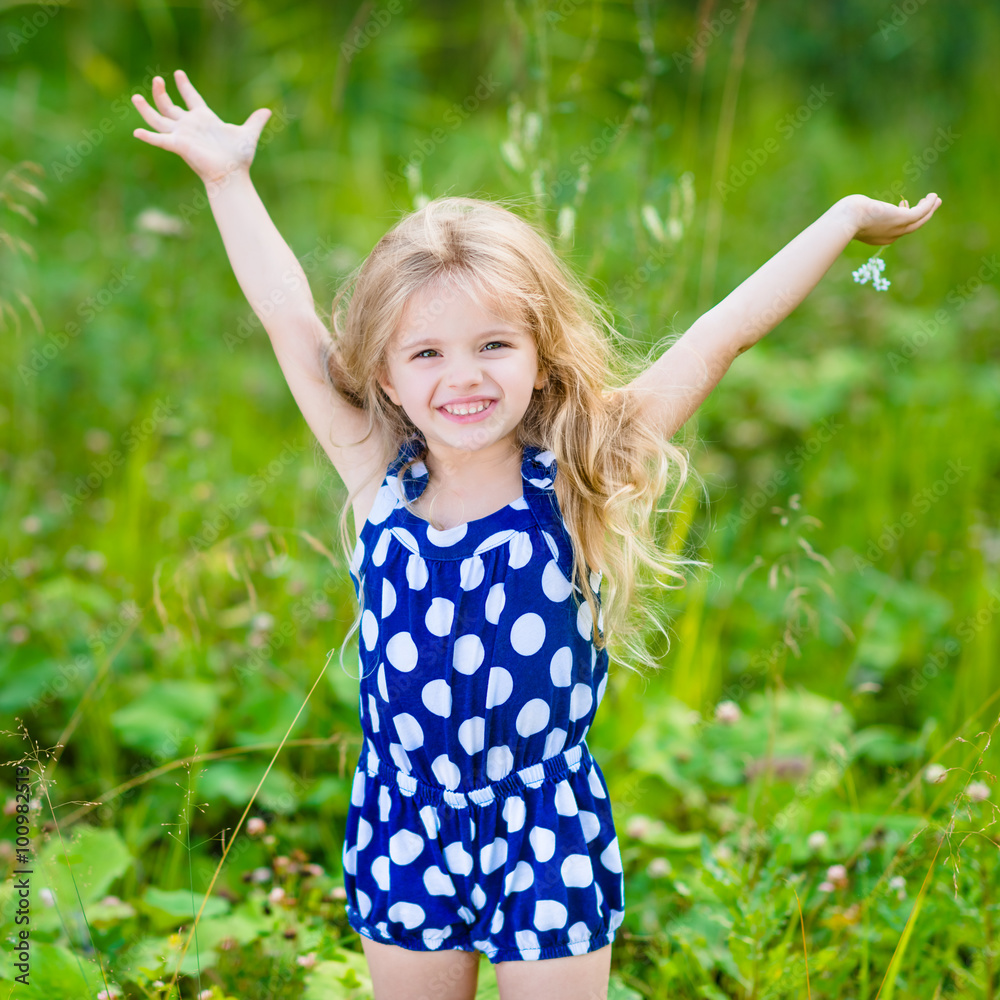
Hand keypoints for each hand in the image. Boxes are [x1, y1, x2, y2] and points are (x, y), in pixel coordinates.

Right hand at [131, 69, 271, 184]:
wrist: (232, 174)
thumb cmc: (239, 158)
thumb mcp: (248, 134)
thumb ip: (256, 121)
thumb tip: (268, 111)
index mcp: (205, 119)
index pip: (192, 99)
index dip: (185, 87)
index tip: (179, 74)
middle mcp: (190, 126)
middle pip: (170, 106)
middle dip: (162, 93)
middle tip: (157, 79)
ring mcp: (182, 135)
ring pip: (159, 119)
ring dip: (147, 109)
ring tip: (136, 97)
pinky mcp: (178, 145)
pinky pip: (159, 139)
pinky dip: (148, 137)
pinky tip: (137, 132)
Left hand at [849, 192, 941, 245]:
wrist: (846, 219)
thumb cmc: (845, 216)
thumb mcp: (854, 215)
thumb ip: (860, 213)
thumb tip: (859, 206)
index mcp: (878, 237)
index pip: (896, 229)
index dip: (902, 215)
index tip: (903, 203)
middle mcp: (890, 236)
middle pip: (911, 226)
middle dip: (922, 216)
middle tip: (930, 206)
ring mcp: (897, 229)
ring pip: (919, 220)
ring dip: (929, 209)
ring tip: (935, 199)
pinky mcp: (901, 219)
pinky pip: (921, 212)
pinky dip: (928, 204)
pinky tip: (933, 196)